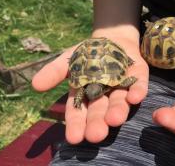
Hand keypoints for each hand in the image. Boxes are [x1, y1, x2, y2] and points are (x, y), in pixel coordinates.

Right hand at [32, 34, 148, 143]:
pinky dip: (137, 91)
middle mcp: (104, 95)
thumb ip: (54, 72)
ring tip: (114, 119)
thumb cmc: (87, 52)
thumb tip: (35, 85)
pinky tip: (135, 97)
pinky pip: (139, 85)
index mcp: (85, 94)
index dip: (76, 124)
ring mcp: (122, 87)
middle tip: (96, 135)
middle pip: (100, 111)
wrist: (112, 37)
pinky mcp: (139, 77)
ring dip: (118, 110)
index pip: (79, 112)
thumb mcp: (68, 60)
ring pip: (120, 101)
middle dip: (98, 122)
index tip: (74, 138)